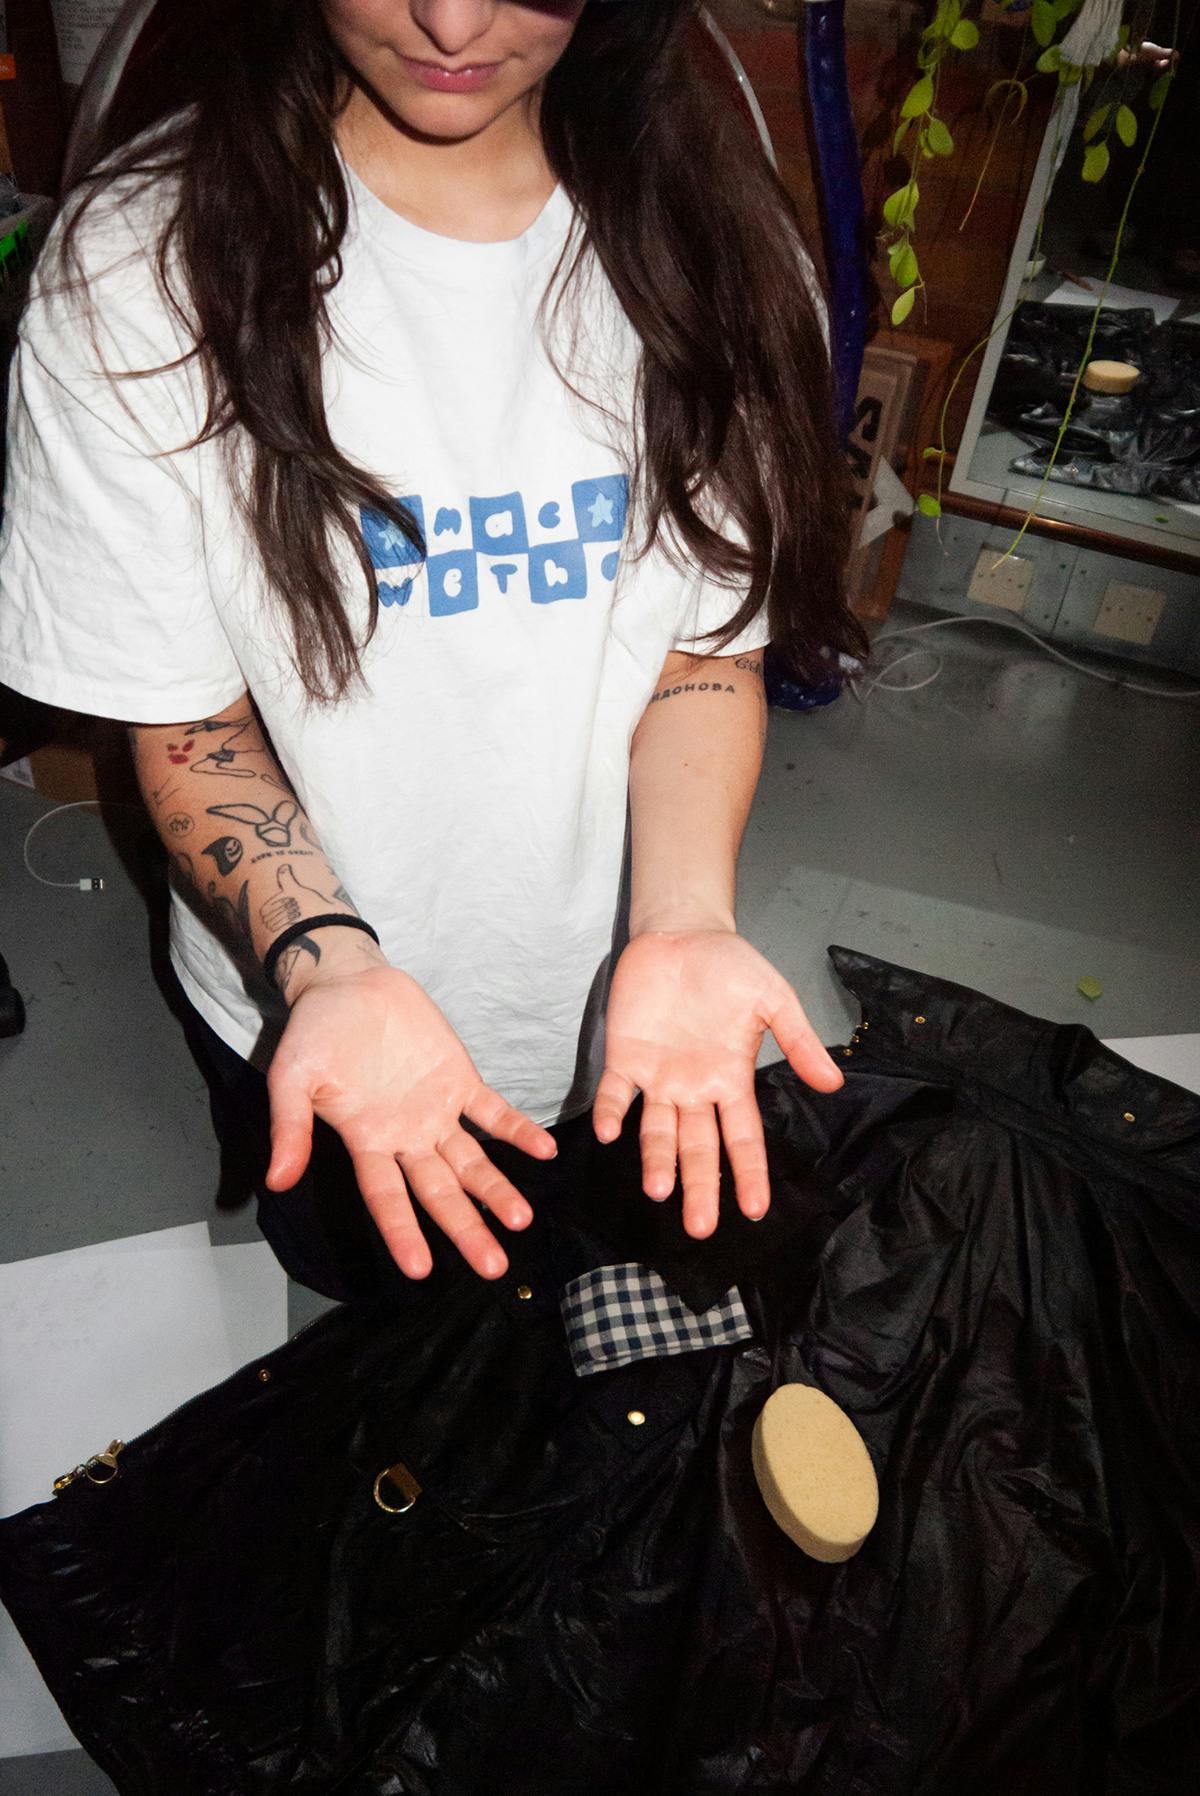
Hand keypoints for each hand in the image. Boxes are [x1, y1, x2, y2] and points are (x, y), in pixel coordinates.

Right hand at [265, 960, 555, 1279]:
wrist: (348, 984)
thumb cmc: (314, 1032)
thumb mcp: (291, 1077)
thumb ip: (289, 1127)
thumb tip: (277, 1180)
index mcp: (365, 1141)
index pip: (386, 1198)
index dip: (402, 1232)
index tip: (420, 1269)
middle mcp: (406, 1136)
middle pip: (439, 1193)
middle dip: (465, 1229)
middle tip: (494, 1266)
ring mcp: (436, 1111)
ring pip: (472, 1162)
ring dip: (496, 1190)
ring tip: (521, 1219)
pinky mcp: (460, 1080)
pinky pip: (493, 1112)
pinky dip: (518, 1131)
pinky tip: (544, 1151)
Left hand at [593, 930, 842, 1237]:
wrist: (682, 933)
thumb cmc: (731, 967)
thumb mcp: (774, 1000)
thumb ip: (798, 1041)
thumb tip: (833, 1083)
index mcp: (730, 1080)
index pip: (742, 1138)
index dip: (748, 1174)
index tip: (756, 1211)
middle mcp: (693, 1088)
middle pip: (698, 1148)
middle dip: (700, 1187)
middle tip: (699, 1229)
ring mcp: (657, 1076)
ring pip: (656, 1131)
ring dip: (656, 1161)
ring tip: (659, 1192)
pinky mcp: (624, 1056)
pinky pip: (615, 1091)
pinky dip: (611, 1111)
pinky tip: (610, 1131)